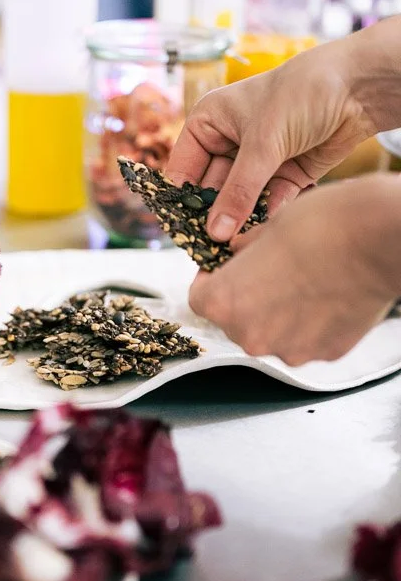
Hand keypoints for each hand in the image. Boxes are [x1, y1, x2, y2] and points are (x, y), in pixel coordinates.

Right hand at [165, 18, 400, 241]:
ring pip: (240, 200)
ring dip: (241, 220)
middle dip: (214, 216)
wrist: (358, 87)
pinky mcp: (285, 174)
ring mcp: (257, 160)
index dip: (181, 201)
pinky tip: (268, 230)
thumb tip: (215, 232)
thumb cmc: (301, 94)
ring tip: (237, 244)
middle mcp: (229, 142)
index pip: (183, 170)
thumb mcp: (262, 144)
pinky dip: (270, 215)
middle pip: (211, 190)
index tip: (181, 231)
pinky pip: (269, 202)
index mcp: (209, 123)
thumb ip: (238, 192)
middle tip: (211, 246)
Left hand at [188, 175, 400, 365]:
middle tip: (270, 270)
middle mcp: (250, 335)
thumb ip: (243, 251)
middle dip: (247, 296)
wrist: (380, 239)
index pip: (200, 297)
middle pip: (236, 319)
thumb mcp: (267, 227)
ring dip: (280, 312)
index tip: (225, 266)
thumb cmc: (322, 226)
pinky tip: (327, 294)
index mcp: (224, 302)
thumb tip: (236, 252)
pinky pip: (306, 339)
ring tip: (305, 281)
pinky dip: (311, 322)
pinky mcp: (323, 354)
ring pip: (272, 332)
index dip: (211, 278)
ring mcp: (289, 350)